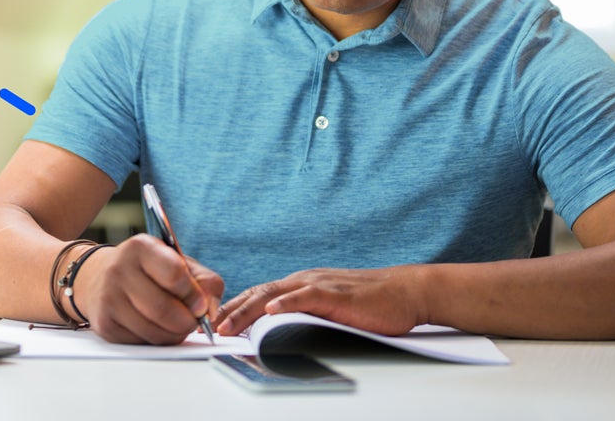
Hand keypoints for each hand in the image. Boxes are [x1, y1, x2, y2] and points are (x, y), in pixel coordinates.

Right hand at [71, 234, 223, 344]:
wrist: (102, 277)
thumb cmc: (150, 270)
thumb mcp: (179, 263)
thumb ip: (205, 282)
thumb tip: (211, 311)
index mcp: (141, 247)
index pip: (174, 275)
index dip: (194, 295)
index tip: (201, 305)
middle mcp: (119, 269)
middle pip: (163, 309)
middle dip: (187, 322)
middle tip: (193, 322)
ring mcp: (108, 298)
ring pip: (153, 330)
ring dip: (174, 335)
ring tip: (178, 326)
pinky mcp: (105, 324)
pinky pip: (141, 342)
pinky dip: (157, 340)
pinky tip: (158, 328)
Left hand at [215, 266, 430, 336]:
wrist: (405, 292)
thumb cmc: (371, 305)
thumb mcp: (329, 311)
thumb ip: (306, 317)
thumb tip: (278, 334)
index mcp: (301, 285)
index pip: (259, 295)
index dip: (234, 309)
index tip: (213, 324)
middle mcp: (305, 280)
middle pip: (258, 293)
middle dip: (231, 311)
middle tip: (208, 328)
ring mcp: (320, 284)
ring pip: (275, 294)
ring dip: (248, 310)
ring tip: (227, 324)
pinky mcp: (337, 294)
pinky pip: (307, 296)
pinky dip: (287, 302)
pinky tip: (271, 310)